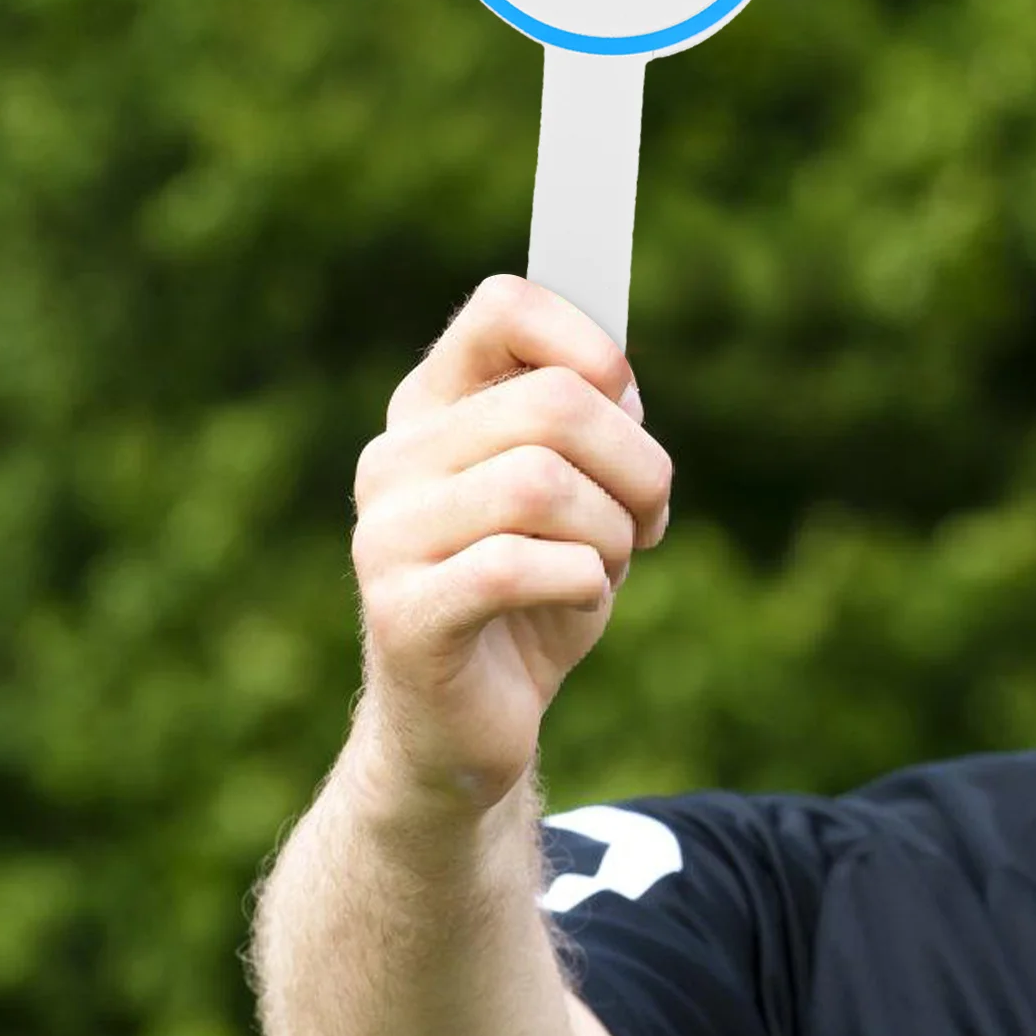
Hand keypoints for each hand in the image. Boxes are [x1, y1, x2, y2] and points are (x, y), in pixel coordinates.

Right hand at [349, 274, 672, 813]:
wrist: (468, 726)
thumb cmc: (530, 598)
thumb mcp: (578, 499)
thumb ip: (592, 430)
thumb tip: (620, 387)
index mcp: (430, 409)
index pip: (501, 309)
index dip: (585, 338)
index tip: (626, 394)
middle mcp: (394, 459)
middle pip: (552, 403)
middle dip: (635, 464)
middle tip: (649, 518)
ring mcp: (386, 535)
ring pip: (543, 482)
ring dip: (611, 531)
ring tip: (607, 566)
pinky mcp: (404, 612)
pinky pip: (523, 566)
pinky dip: (584, 583)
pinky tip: (580, 603)